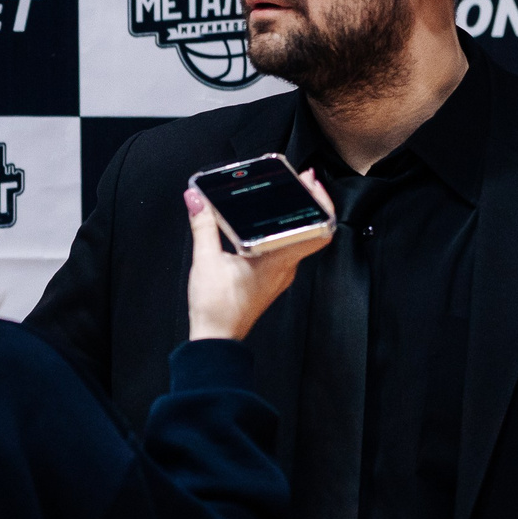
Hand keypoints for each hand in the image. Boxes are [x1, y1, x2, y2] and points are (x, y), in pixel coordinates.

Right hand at [183, 171, 335, 341]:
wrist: (216, 339)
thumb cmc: (216, 307)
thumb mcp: (205, 260)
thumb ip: (203, 225)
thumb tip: (196, 199)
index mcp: (278, 261)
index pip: (319, 232)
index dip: (321, 204)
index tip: (311, 184)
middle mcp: (285, 269)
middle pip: (310, 230)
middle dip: (307, 202)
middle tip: (300, 180)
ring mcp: (280, 275)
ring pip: (297, 240)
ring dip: (294, 217)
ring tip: (284, 194)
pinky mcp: (270, 280)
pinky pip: (284, 250)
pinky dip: (281, 232)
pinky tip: (264, 222)